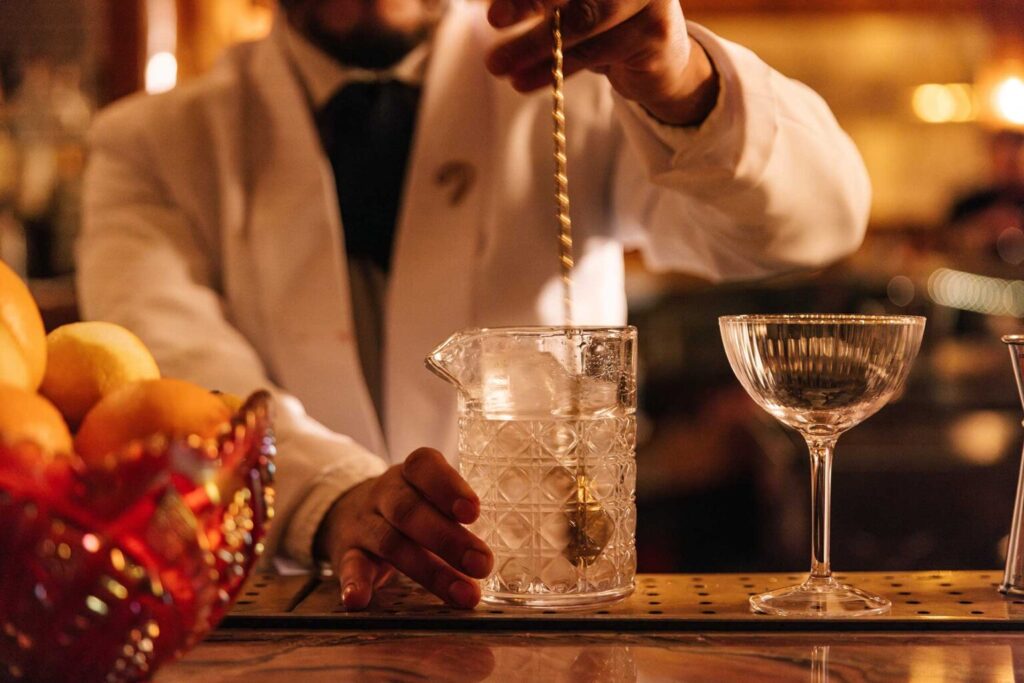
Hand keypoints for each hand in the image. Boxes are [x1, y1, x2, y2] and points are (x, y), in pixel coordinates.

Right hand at [315, 447, 492, 609]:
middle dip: (449, 540)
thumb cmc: (413, 506)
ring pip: (390, 542)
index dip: (448, 487)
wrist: (350, 510)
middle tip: (483, 564)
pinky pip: (348, 565)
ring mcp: (364, 521)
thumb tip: (501, 549)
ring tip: (462, 595)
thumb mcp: (431, 496)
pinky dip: (354, 582)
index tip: (474, 512)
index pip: (426, 467)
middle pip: (411, 510)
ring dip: (428, 571)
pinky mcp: (346, 551)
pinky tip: (359, 600)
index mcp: (412, 472)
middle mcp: (386, 493)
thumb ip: (458, 515)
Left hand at [484, 0, 718, 125]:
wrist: (663, 61)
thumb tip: (488, 5)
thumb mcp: (569, 5)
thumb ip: (538, 2)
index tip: (485, 2)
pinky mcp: (654, 33)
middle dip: (529, 2)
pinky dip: (553, 69)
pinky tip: (522, 82)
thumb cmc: (606, 25)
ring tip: (498, 65)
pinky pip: (594, 52)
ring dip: (533, 44)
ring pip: (583, 19)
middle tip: (493, 20)